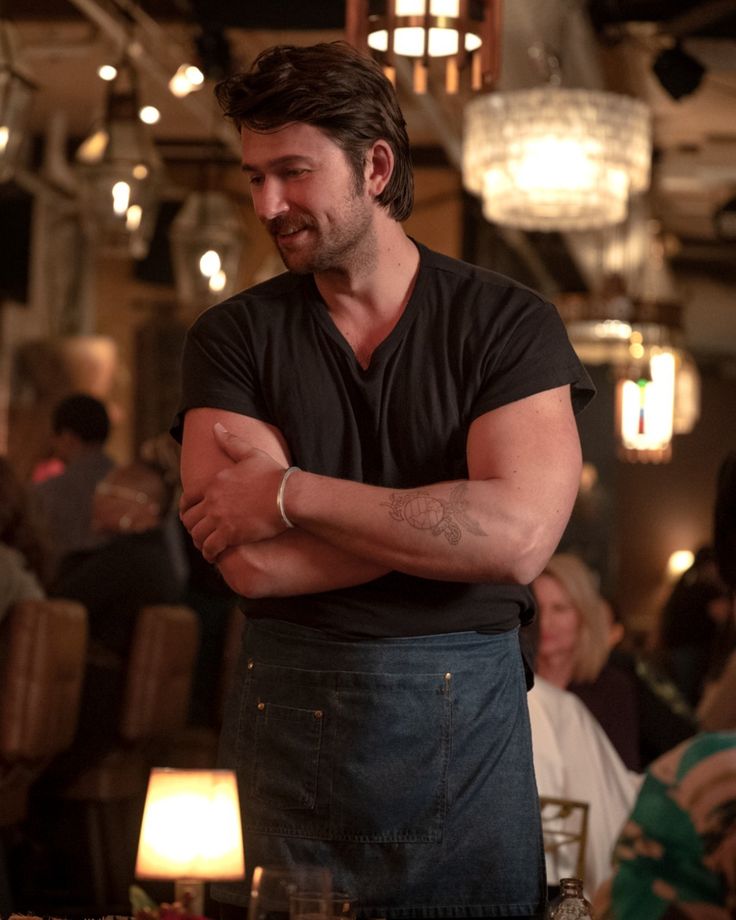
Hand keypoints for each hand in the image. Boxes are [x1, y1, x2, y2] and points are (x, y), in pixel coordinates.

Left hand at [180, 422, 287, 560]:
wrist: (288, 495)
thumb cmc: (273, 475)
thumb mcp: (251, 454)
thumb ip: (231, 442)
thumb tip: (216, 427)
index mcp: (214, 483)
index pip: (188, 499)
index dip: (186, 510)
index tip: (191, 516)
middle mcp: (212, 501)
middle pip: (190, 519)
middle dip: (192, 527)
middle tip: (199, 534)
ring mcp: (220, 518)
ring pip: (197, 535)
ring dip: (199, 542)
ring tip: (206, 547)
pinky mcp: (230, 534)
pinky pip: (210, 548)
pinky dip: (209, 554)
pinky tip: (214, 556)